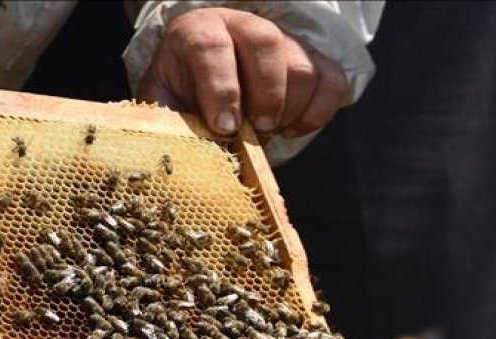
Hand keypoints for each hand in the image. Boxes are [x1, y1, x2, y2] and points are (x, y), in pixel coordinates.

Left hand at [138, 7, 347, 137]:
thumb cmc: (183, 102)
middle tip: (258, 129)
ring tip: (269, 131)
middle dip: (265, 94)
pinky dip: (318, 112)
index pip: (212, 46)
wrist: (206, 94)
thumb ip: (169, 124)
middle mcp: (242, 26)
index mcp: (197, 32)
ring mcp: (282, 40)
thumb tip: (181, 156)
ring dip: (291, 108)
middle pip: (266, 42)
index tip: (225, 128)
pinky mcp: (312, 60)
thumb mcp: (163, 110)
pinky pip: (332, 81)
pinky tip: (291, 128)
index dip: (221, 90)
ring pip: (303, 66)